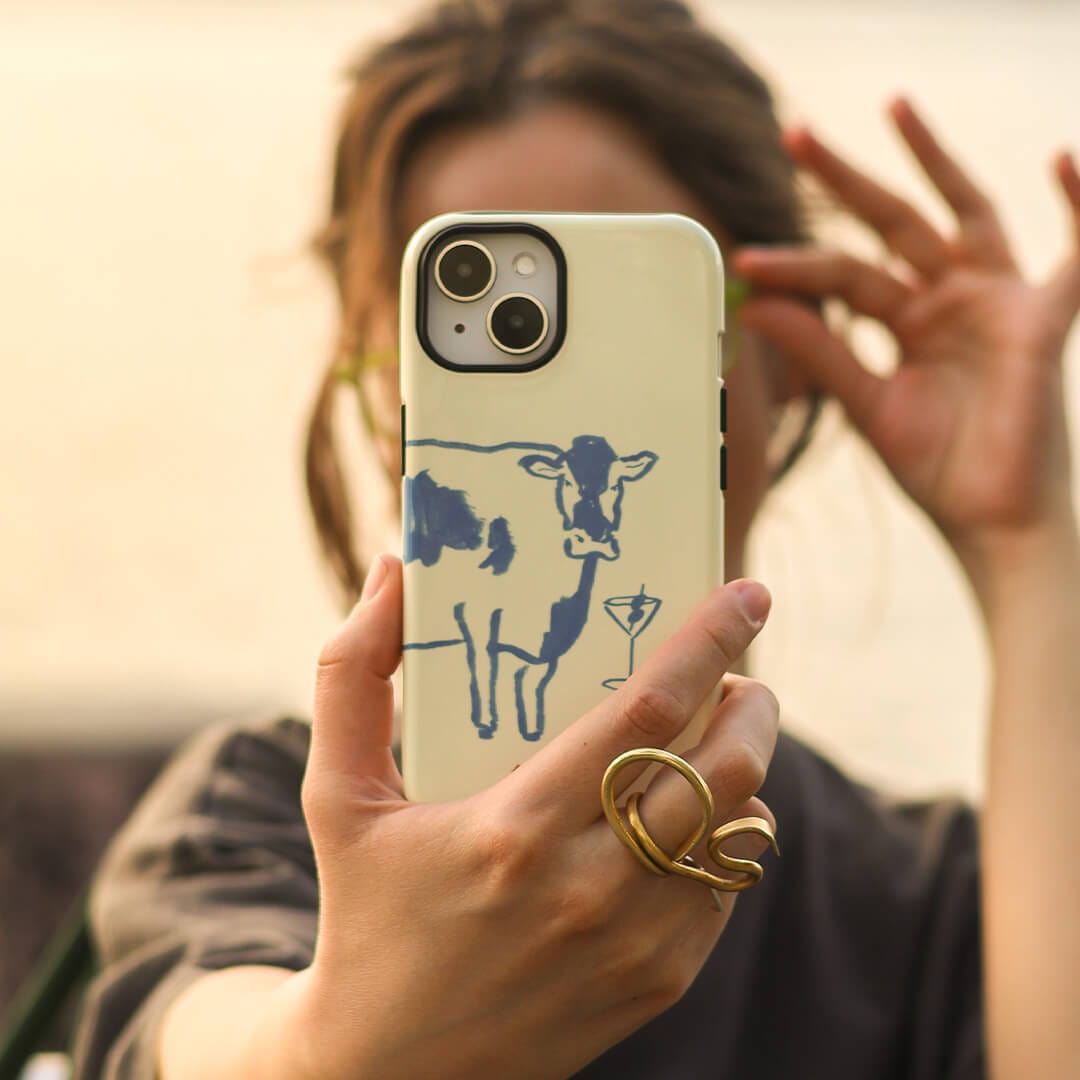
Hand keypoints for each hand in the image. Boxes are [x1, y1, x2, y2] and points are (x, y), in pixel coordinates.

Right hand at [273, 554, 777, 1079]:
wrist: (390, 1070)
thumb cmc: (364, 911)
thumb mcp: (336, 794)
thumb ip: (353, 674)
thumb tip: (391, 571)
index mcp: (514, 830)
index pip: (644, 713)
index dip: (706, 643)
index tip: (747, 594)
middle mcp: (588, 890)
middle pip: (722, 768)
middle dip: (753, 701)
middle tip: (741, 671)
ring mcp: (635, 944)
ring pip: (741, 828)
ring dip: (749, 764)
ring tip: (722, 730)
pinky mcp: (659, 982)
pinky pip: (728, 885)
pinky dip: (731, 833)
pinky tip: (694, 812)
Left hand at [733, 97, 1079, 564]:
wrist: (989, 522)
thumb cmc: (939, 470)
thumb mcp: (866, 405)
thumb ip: (820, 352)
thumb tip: (759, 305)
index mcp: (907, 322)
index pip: (845, 273)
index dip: (797, 264)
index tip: (745, 261)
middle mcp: (948, 301)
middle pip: (892, 222)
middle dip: (845, 179)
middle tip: (795, 134)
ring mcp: (994, 303)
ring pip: (960, 212)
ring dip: (931, 158)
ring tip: (893, 106)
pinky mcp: (1039, 322)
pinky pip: (1076, 253)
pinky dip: (1079, 205)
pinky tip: (1061, 158)